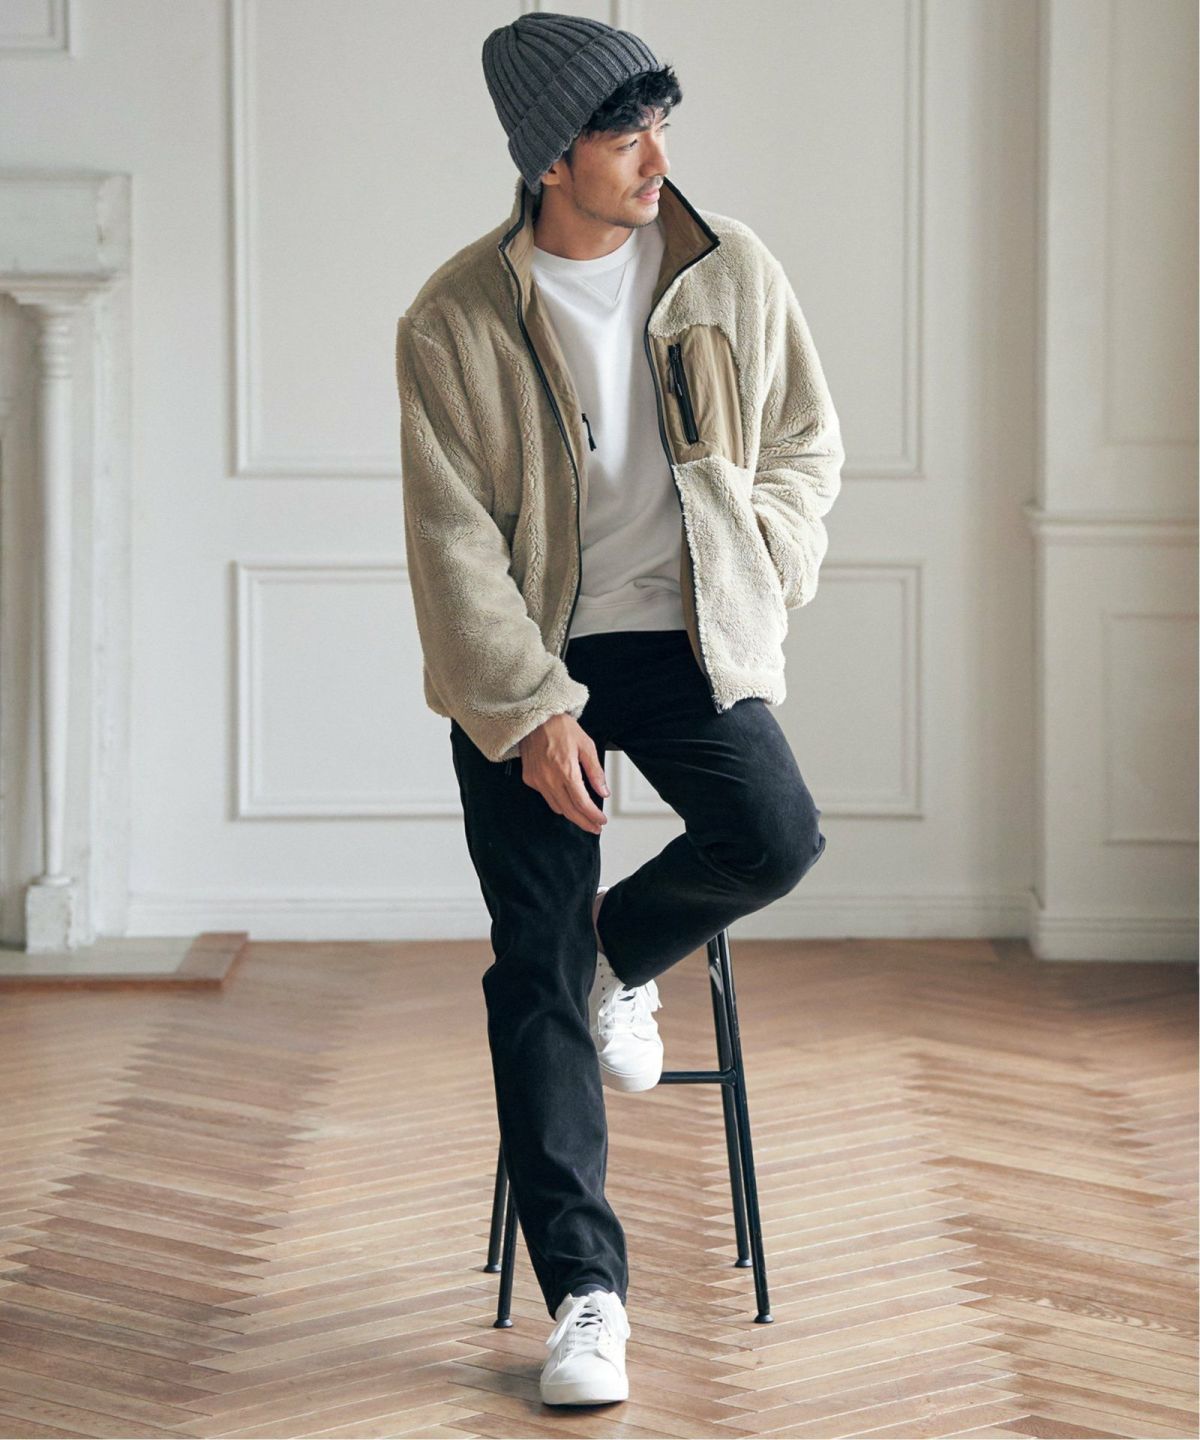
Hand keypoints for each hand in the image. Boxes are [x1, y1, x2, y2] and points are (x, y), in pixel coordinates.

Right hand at [518, 714, 609, 833]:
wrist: (535, 719)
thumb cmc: (560, 728)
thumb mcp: (586, 745)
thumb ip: (595, 772)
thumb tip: (603, 792)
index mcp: (566, 771)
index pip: (582, 803)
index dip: (593, 816)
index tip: (601, 821)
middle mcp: (550, 779)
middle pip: (570, 811)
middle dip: (584, 822)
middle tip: (595, 827)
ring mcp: (537, 781)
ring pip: (557, 807)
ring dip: (571, 814)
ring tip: (583, 816)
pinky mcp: (529, 779)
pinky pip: (546, 797)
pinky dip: (558, 801)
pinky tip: (566, 798)